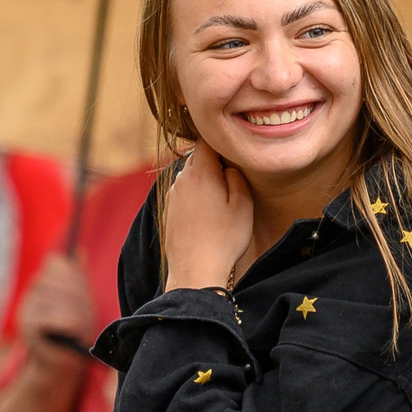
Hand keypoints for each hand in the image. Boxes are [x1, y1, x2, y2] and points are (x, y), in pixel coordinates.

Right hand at [16, 252, 95, 366]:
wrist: (62, 363)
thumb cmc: (74, 330)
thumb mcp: (80, 301)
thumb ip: (78, 278)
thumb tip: (79, 251)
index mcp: (42, 281)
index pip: (56, 263)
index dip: (75, 277)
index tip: (84, 295)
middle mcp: (30, 292)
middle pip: (60, 282)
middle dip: (80, 300)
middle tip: (87, 318)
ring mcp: (26, 308)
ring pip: (60, 301)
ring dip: (78, 316)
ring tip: (82, 329)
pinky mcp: (27, 326)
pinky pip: (56, 318)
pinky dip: (71, 326)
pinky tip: (72, 334)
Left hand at [163, 149, 254, 290]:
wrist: (195, 271)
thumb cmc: (224, 239)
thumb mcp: (243, 204)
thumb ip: (237, 176)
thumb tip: (229, 166)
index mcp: (200, 172)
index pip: (207, 140)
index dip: (221, 143)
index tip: (234, 152)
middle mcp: (181, 179)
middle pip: (196, 157)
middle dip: (213, 161)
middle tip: (232, 177)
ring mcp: (172, 196)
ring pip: (189, 176)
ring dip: (203, 181)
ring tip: (220, 200)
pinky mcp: (168, 212)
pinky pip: (183, 194)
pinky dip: (195, 197)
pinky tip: (206, 216)